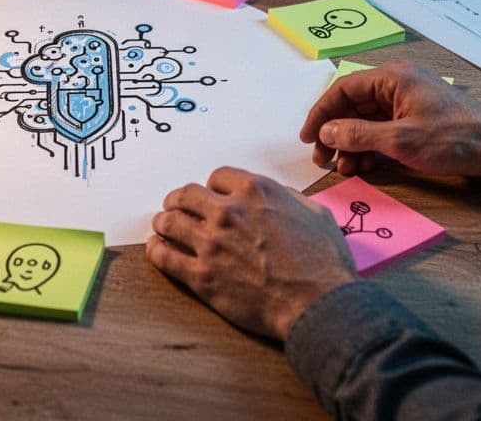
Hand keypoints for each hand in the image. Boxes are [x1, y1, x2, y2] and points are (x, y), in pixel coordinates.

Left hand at [146, 166, 358, 340]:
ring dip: (164, 221)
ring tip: (162, 225)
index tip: (211, 196)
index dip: (213, 187)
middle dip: (180, 200)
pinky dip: (157, 250)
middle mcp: (228, 211)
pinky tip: (157, 248)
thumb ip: (288, 199)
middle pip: (186, 194)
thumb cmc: (324, 263)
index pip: (217, 177)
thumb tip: (277, 197)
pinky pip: (165, 257)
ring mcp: (211, 243)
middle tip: (176, 206)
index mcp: (255, 191)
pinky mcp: (201, 275)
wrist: (317, 303)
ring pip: (170, 221)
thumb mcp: (316, 213)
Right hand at [300, 61, 480, 183]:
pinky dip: (370, 147)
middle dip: (335, 133)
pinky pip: (383, 130)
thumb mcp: (400, 140)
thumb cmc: (454, 139)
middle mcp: (399, 84)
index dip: (321, 114)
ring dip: (351, 144)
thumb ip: (359, 135)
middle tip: (323, 160)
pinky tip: (363, 167)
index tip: (307, 139)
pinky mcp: (417, 119)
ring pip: (367, 120)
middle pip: (353, 106)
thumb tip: (326, 131)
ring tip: (344, 169)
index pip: (344, 90)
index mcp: (394, 78)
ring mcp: (409, 102)